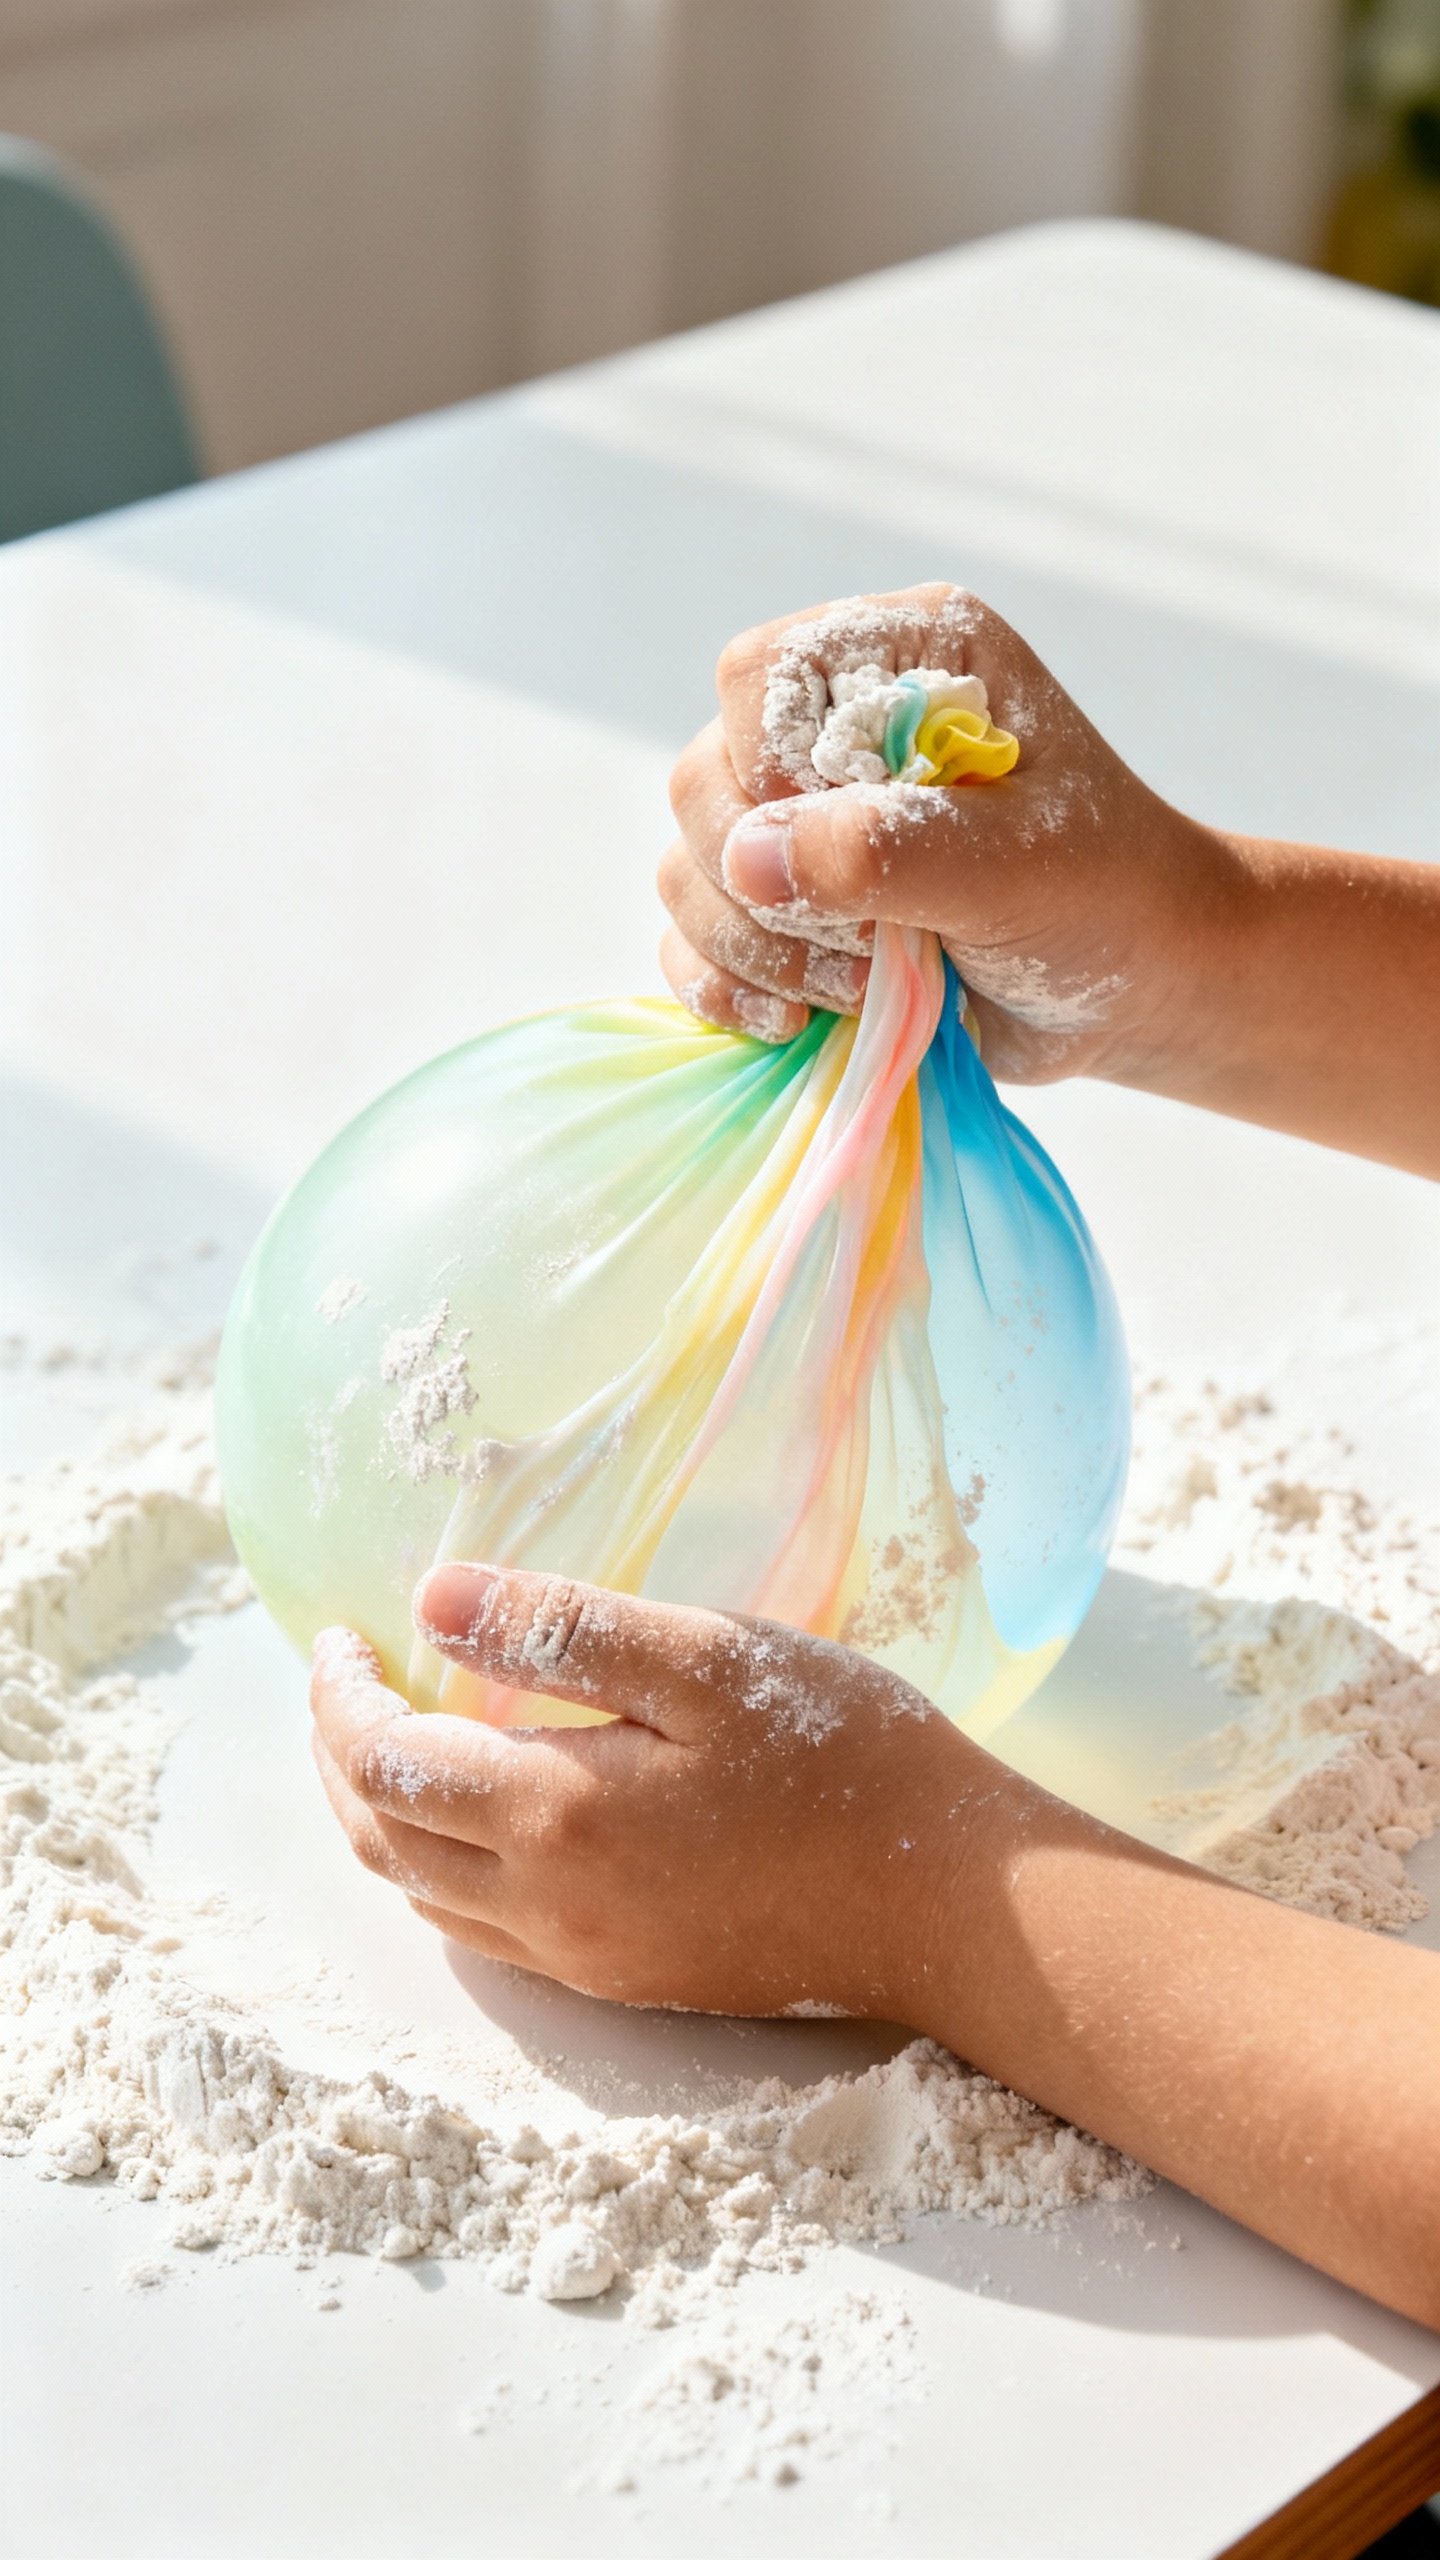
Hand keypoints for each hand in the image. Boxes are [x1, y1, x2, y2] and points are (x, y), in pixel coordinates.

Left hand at [310, 1564, 1439, 2327]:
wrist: (954, 1905)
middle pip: (381, 1840)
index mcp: (558, 1814)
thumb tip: (429, 1596)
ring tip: (394, 1735)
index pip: (384, 1764)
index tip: (336, 1634)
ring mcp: (586, 1958)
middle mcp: (550, 1907)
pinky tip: (480, 1813)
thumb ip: (564, 1629)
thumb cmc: (847, 1756)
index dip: (336, 1698)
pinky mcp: (626, 1981)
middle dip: (337, 1757)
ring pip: (424, 1897)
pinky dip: (442, 1867)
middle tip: (343, 1680)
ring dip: (383, 1817)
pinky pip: (486, 1933)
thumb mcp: (709, 1658)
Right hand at [659, 581, 1235, 1084]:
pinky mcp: (787, 910)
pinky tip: (800, 1020)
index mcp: (904, 661)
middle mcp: (837, 728)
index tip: (853, 854)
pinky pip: (690, 943)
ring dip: (760, 950)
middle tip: (871, 945)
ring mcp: (802, 822)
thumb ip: (888, 850)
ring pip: (689, 871)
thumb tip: (747, 859)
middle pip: (704, 781)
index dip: (771, 772)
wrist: (1133, 990)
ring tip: (863, 987)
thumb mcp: (1017, 867)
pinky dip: (729, 989)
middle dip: (769, 888)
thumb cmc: (1103, 901)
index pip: (757, 678)